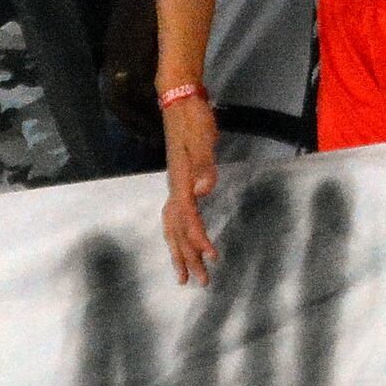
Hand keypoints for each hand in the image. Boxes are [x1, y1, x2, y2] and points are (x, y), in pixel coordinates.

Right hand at [159, 90, 218, 286]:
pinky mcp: (179, 184)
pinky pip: (174, 219)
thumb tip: (204, 188)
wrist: (179, 103)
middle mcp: (174, 190)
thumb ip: (203, 164)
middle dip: (187, 258)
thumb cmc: (193, 120)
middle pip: (177, 232)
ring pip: (172, 229)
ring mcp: (174, 188)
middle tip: (199, 282)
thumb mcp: (202, 139)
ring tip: (185, 274)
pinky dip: (179, 236)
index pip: (188, 219)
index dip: (198, 239)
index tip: (212, 257)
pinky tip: (184, 242)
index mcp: (180, 183)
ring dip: (179, 253)